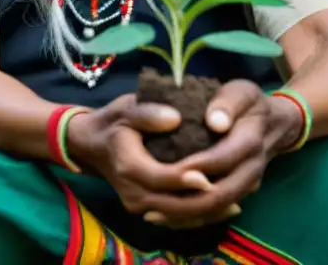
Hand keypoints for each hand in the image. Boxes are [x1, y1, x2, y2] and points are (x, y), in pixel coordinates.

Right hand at [66, 94, 219, 225]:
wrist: (92, 144)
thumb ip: (148, 112)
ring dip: (205, 213)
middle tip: (232, 189)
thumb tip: (175, 118)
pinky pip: (174, 220)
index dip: (184, 178)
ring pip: (176, 218)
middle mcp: (132, 193)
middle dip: (203, 201)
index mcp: (128, 167)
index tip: (208, 173)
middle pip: (172, 206)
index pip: (160, 178)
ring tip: (235, 201)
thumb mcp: (126, 108)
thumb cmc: (114, 121)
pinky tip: (222, 208)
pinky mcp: (145, 209)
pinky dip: (198, 217)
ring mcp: (138, 205)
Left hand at [145, 80, 301, 227]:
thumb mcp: (241, 93)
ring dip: (186, 214)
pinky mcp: (239, 195)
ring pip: (218, 209)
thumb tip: (215, 122)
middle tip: (154, 196)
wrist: (275, 125)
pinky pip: (217, 214)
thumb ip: (228, 104)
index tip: (167, 167)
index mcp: (250, 142)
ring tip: (153, 211)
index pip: (223, 159)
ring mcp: (247, 186)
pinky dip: (191, 218)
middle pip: (221, 194)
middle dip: (186, 198)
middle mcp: (251, 170)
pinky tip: (165, 216)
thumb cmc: (250, 104)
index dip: (196, 166)